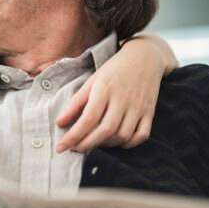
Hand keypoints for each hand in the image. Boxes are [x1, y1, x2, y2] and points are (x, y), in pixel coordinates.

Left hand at [55, 34, 175, 152]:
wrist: (144, 58)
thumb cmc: (113, 70)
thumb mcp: (91, 82)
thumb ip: (75, 103)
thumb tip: (59, 123)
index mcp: (105, 89)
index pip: (88, 118)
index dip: (73, 135)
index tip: (61, 147)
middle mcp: (122, 99)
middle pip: (105, 130)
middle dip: (87, 144)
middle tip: (74, 149)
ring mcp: (138, 107)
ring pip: (123, 135)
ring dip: (106, 145)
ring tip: (92, 143)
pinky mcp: (149, 112)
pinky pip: (141, 135)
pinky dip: (128, 144)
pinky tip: (116, 142)